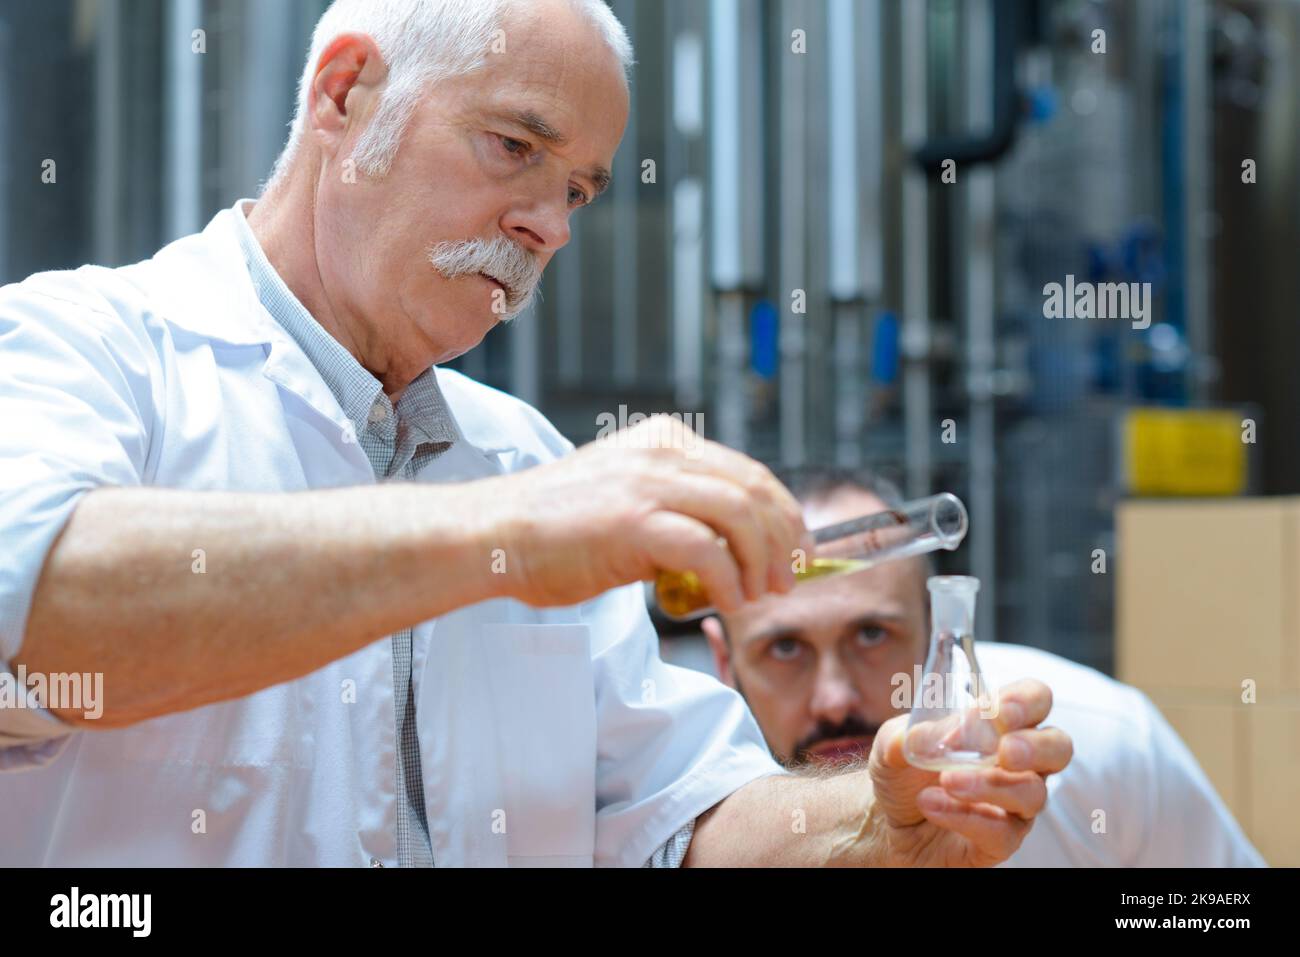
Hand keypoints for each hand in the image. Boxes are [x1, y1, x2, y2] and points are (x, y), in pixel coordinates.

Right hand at [475, 414, 812, 609]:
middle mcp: (662, 454)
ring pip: (740, 515)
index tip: (796, 549)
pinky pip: (707, 550)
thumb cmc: (554, 530)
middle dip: (784, 538)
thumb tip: (725, 549)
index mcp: (664, 442)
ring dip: (762, 560)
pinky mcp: (633, 521)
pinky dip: (728, 579)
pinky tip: (728, 600)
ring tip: (763, 594)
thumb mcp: (625, 500)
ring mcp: (647, 484)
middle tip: (789, 578)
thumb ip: (674, 509)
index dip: (783, 512)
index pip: (746, 471)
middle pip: (753, 489)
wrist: (495, 536)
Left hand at [863, 678, 1072, 865]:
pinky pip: (1002, 832)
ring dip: (989, 784)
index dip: (1026, 701)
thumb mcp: (893, 743)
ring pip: (1031, 793)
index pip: (1035, 700)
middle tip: (1004, 750)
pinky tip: (932, 804)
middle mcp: (1020, 763)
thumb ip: (908, 734)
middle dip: (1035, 747)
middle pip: (1059, 748)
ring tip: (946, 780)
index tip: (998, 709)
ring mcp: (1014, 804)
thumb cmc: (904, 771)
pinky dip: (966, 816)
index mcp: (1000, 725)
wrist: (887, 820)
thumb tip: (923, 737)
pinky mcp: (1001, 841)